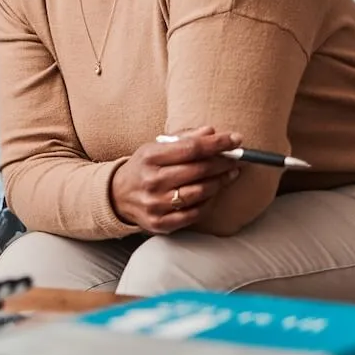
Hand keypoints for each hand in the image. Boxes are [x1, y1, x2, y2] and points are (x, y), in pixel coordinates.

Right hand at [110, 126, 242, 233]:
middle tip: (236, 158)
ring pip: (200, 192)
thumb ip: (184, 138)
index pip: (191, 148)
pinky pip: (195, 213)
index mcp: (149, 157)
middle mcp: (151, 181)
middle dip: (224, 162)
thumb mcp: (156, 147)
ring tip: (229, 174)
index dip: (217, 143)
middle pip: (199, 170)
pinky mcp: (161, 223)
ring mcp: (156, 204)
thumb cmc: (143, 168)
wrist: (117, 196)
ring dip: (220, 182)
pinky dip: (209, 202)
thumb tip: (211, 132)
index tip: (235, 139)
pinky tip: (213, 192)